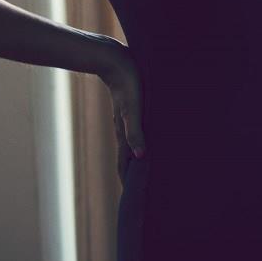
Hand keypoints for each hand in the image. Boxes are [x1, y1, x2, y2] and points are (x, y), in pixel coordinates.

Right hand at [99, 43, 145, 182]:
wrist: (113, 60)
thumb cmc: (127, 82)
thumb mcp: (132, 108)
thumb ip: (135, 131)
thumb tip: (140, 157)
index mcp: (124, 133)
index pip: (126, 164)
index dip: (129, 182)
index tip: (133, 200)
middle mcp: (124, 129)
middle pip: (129, 159)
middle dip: (134, 176)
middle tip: (142, 194)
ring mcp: (127, 120)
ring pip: (133, 145)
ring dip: (139, 160)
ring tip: (146, 173)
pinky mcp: (131, 109)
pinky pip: (136, 131)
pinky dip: (141, 142)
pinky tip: (148, 142)